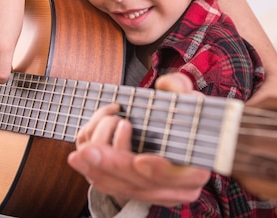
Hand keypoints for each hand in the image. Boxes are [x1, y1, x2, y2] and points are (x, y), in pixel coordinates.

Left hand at [67, 73, 210, 207]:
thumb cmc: (182, 115)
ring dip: (99, 170)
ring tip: (79, 154)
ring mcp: (155, 193)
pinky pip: (113, 188)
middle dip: (115, 166)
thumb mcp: (186, 97)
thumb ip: (179, 87)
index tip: (141, 160)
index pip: (182, 177)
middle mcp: (178, 188)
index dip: (160, 171)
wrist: (175, 133)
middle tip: (91, 151)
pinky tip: (80, 160)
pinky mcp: (136, 191)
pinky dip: (95, 174)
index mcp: (197, 168)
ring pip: (124, 188)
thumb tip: (165, 85)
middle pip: (143, 184)